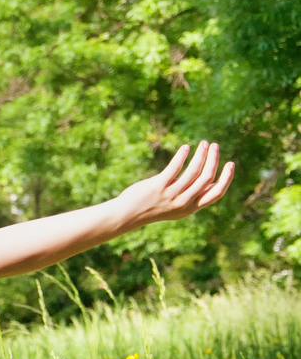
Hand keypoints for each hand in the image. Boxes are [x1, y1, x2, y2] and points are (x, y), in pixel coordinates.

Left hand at [115, 141, 233, 227]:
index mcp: (190, 208)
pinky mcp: (158, 186)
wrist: (127, 215)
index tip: (230, 163)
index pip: (216, 193)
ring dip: (200, 155)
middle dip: (213, 159)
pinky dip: (182, 156)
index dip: (226, 178)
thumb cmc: (153, 207)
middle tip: (213, 146)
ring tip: (202, 144)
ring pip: (193, 171)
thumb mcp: (176, 206)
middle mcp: (183, 202)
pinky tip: (185, 148)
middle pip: (206, 178)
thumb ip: (191, 195)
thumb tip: (208, 179)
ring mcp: (171, 195)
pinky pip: (174, 168)